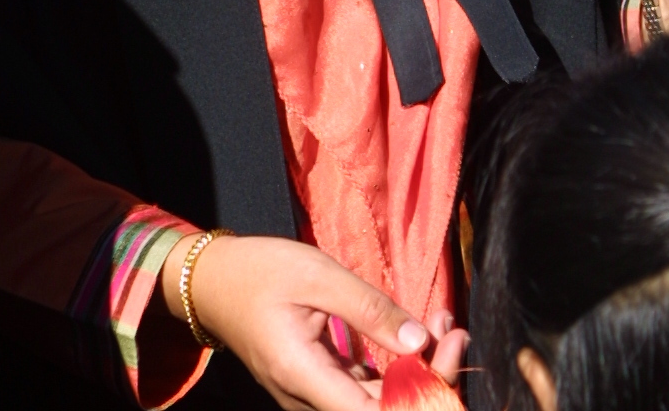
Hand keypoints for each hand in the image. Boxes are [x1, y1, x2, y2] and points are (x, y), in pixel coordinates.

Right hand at [162, 232, 457, 410]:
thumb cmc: (261, 272)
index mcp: (303, 377)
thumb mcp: (318, 276)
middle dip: (430, 376)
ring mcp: (314, 397)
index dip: (420, 395)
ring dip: (417, 370)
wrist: (214, 284)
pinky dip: (396, 365)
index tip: (447, 346)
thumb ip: (369, 309)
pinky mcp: (320, 386)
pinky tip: (417, 330)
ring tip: (443, 322)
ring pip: (377, 402)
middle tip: (454, 328)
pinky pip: (365, 389)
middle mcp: (307, 400)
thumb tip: (421, 340)